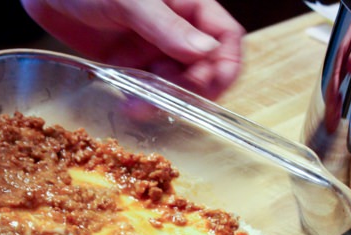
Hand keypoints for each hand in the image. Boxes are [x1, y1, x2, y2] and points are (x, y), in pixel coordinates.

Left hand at [21, 0, 244, 98]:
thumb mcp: (131, 1)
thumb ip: (166, 26)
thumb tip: (205, 52)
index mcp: (187, 6)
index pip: (224, 38)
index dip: (223, 65)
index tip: (211, 87)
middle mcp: (173, 29)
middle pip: (201, 67)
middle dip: (190, 88)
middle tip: (171, 102)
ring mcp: (150, 48)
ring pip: (172, 82)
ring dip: (163, 99)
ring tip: (140, 107)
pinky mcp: (126, 64)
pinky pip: (144, 87)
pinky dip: (141, 100)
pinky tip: (128, 105)